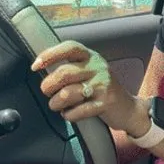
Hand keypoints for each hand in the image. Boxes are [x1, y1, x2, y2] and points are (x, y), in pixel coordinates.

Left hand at [31, 40, 150, 135]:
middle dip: (48, 87)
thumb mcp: (89, 71)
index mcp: (91, 56)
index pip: (69, 48)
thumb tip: (42, 68)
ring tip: (58, 105)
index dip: (50, 55)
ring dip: (56, 103)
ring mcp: (102, 85)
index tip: (35, 66)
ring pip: (67, 94)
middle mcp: (97, 67)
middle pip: (63, 74)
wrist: (128, 108)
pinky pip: (77, 111)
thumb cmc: (101, 89)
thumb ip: (70, 67)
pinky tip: (70, 113)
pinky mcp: (105, 103)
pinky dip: (69, 115)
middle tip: (48, 92)